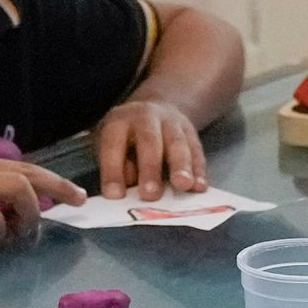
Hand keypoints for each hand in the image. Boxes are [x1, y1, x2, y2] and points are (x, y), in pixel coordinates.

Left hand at [95, 100, 209, 200]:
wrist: (150, 111)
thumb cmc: (123, 138)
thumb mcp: (108, 146)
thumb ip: (118, 167)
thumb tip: (128, 188)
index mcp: (118, 122)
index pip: (113, 146)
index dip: (113, 171)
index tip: (115, 196)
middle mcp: (145, 117)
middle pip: (149, 141)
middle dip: (150, 169)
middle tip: (150, 194)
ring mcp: (171, 122)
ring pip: (178, 144)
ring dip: (181, 166)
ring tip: (183, 186)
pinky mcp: (190, 132)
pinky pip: (196, 151)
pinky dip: (198, 170)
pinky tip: (199, 186)